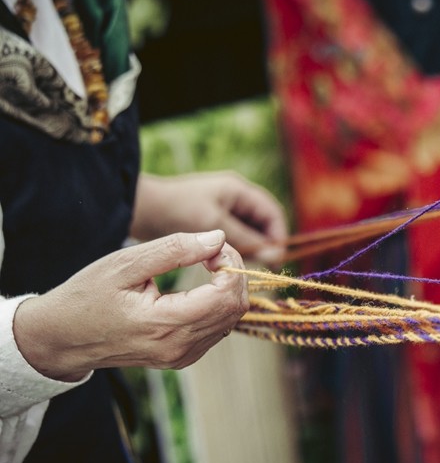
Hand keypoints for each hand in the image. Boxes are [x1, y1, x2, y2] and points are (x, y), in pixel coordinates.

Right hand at [13, 230, 247, 381]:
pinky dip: (218, 304)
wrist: (61, 337)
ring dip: (228, 288)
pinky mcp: (181, 357)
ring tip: (206, 264)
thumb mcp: (126, 263)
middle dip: (234, 273)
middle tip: (213, 251)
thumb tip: (217, 239)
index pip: (225, 296)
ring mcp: (181, 356)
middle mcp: (178, 347)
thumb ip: (174, 250)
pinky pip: (217, 329)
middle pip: (234, 309)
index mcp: (164, 324)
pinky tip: (201, 286)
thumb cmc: (88, 295)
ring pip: (230, 320)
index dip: (231, 265)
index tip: (214, 246)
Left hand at [131, 171, 287, 262]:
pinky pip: (231, 242)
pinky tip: (225, 270)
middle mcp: (234, 199)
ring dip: (248, 253)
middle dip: (264, 247)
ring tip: (241, 272)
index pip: (272, 213)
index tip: (276, 261)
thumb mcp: (213, 224)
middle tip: (260, 270)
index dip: (279, 237)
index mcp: (238, 190)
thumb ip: (245, 240)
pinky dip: (233, 254)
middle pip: (262, 226)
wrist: (137, 209)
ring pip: (247, 236)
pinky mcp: (209, 226)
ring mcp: (221, 212)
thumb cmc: (174, 210)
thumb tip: (275, 256)